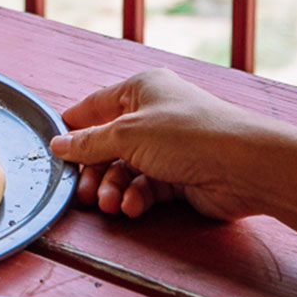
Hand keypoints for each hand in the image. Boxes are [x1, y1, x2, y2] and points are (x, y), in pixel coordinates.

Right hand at [48, 69, 273, 222]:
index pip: (96, 106)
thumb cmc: (187, 134)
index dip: (74, 126)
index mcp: (141, 89)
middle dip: (94, 171)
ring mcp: (169, 147)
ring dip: (113, 188)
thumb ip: (88, 143)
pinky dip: (136, 197)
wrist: (242, 165)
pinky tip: (132, 206)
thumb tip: (59, 144)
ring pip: (125, 170)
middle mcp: (155, 115)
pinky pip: (146, 187)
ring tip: (109, 204)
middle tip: (83, 193)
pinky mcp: (181, 176)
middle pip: (108, 145)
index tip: (54, 148)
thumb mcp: (125, 134)